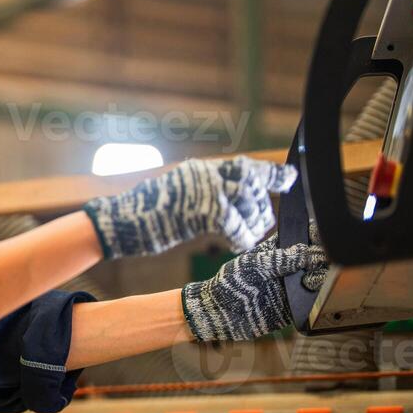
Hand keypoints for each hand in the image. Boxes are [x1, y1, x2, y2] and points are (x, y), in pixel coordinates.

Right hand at [83, 156, 296, 258]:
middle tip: (261, 224)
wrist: (122, 222)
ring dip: (254, 225)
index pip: (247, 166)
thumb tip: (235, 196)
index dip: (273, 173)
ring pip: (250, 206)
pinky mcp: (205, 212)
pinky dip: (241, 239)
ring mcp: (207, 191)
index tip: (290, 178)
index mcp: (202, 169)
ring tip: (246, 237)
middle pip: (253, 186)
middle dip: (262, 208)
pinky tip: (235, 246)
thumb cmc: (147, 212)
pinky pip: (237, 227)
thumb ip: (206, 189)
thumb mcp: (179, 191)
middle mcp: (208, 174)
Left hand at [181, 225, 327, 341]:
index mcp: (278, 251)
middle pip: (318, 257)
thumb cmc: (230, 283)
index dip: (316, 234)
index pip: (303, 236)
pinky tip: (309, 292)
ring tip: (307, 280)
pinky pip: (313, 301)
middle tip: (317, 261)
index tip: (322, 236)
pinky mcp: (296, 307)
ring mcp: (294, 287)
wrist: (220, 313)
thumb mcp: (252, 266)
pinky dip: (317, 296)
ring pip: (320, 278)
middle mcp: (290, 268)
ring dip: (321, 277)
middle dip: (323, 257)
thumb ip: (279, 259)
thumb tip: (306, 250)